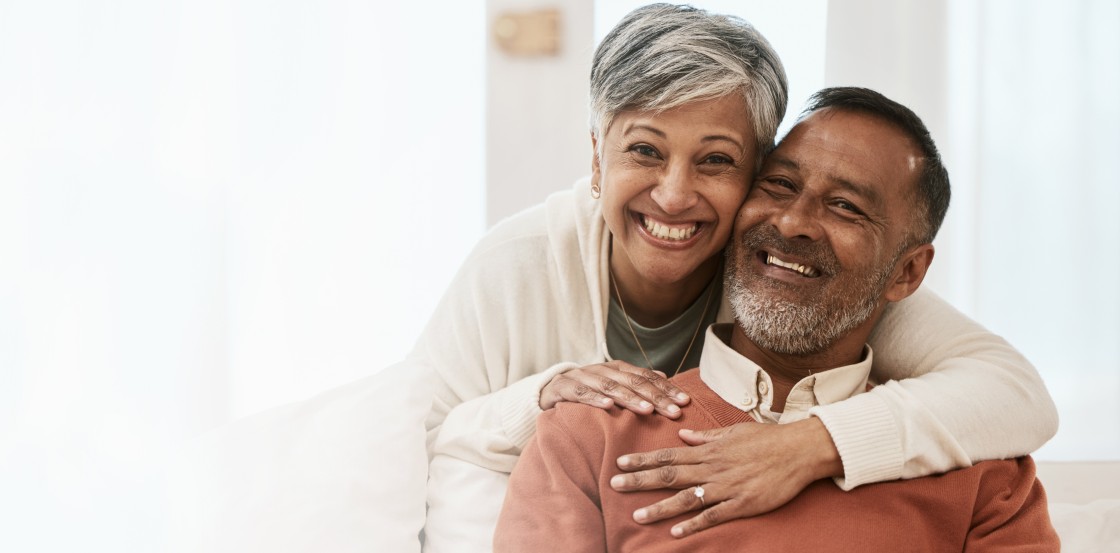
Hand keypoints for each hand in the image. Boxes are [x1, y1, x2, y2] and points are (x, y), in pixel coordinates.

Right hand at [539, 360, 689, 417]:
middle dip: (655, 396)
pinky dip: (594, 399)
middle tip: (674, 411)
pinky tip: (608, 407)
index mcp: (616, 369)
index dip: (666, 388)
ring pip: (609, 386)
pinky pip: (580, 393)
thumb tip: (665, 377)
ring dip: (629, 398)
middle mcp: (601, 370)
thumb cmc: (586, 392)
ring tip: (647, 410)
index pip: (646, 377)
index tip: (685, 402)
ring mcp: (582, 377)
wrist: (547, 390)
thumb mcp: (612, 386)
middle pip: (632, 381)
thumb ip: (635, 381)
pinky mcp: (563, 388)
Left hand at [609, 417, 842, 536]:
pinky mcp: (742, 503)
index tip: (620, 463)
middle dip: (640, 481)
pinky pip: (713, 515)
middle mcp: (712, 468)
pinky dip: (694, 524)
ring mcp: (726, 487)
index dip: (643, 460)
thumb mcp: (734, 432)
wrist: (799, 450)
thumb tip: (683, 436)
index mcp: (709, 450)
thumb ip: (707, 437)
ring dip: (660, 507)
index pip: (668, 454)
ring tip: (637, 515)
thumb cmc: (768, 439)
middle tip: (614, 485)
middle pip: (669, 475)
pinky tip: (676, 532)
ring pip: (686, 498)